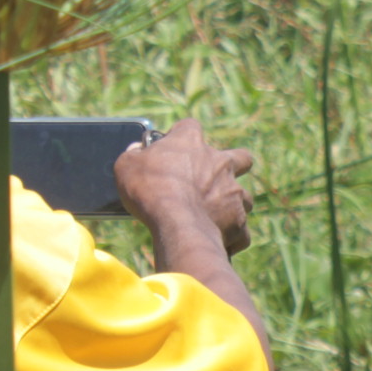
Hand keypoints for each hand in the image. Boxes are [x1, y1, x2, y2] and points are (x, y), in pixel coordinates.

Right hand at [115, 118, 253, 255]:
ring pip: (243, 196)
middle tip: (214, 179)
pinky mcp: (240, 222)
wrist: (178, 224)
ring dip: (231, 205)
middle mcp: (221, 163)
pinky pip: (241, 232)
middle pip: (241, 157)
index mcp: (191, 142)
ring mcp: (235, 192)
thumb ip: (135, 155)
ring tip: (213, 217)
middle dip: (234, 165)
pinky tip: (217, 243)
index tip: (172, 147)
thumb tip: (138, 151)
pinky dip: (232, 238)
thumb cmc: (150, 191)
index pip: (189, 127)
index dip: (180, 135)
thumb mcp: (127, 165)